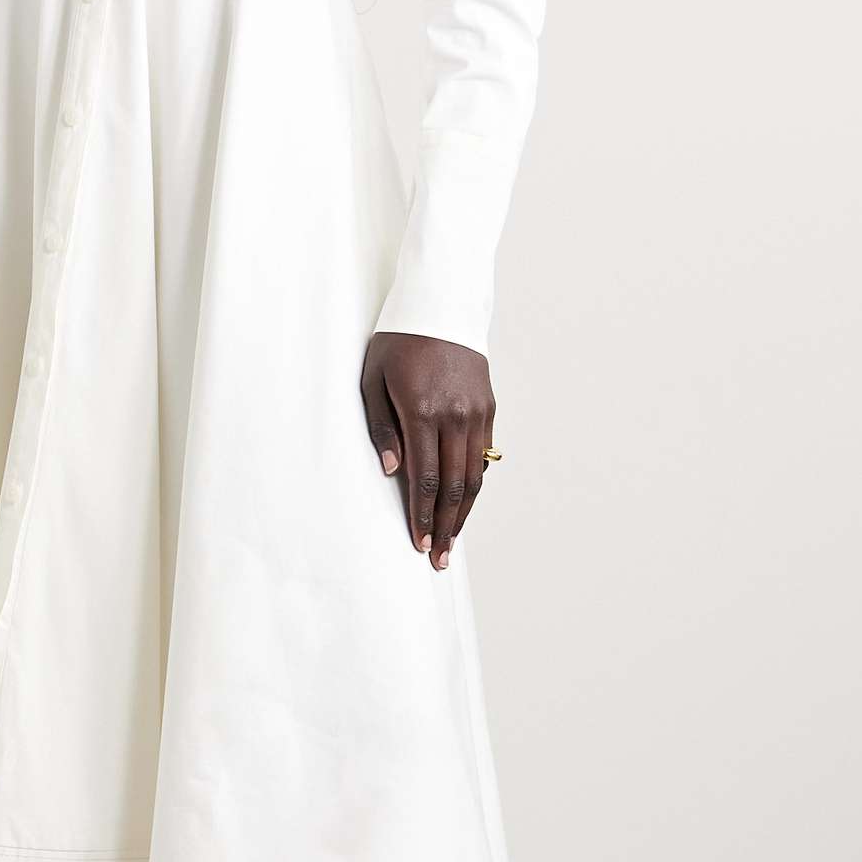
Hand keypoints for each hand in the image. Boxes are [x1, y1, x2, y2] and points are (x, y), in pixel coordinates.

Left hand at [360, 329, 495, 569]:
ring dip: (463, 512)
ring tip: (452, 539)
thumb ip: (381, 428)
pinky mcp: (488, 406)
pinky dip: (474, 482)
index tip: (418, 543)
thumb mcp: (372, 380)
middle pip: (452, 486)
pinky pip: (483, 454)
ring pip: (474, 475)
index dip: (421, 517)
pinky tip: (463, 502)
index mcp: (422, 411)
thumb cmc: (397, 341)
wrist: (440, 304)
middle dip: (444, 526)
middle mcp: (455, 416)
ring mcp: (476, 412)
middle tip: (438, 558)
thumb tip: (393, 471)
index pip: (423, 479)